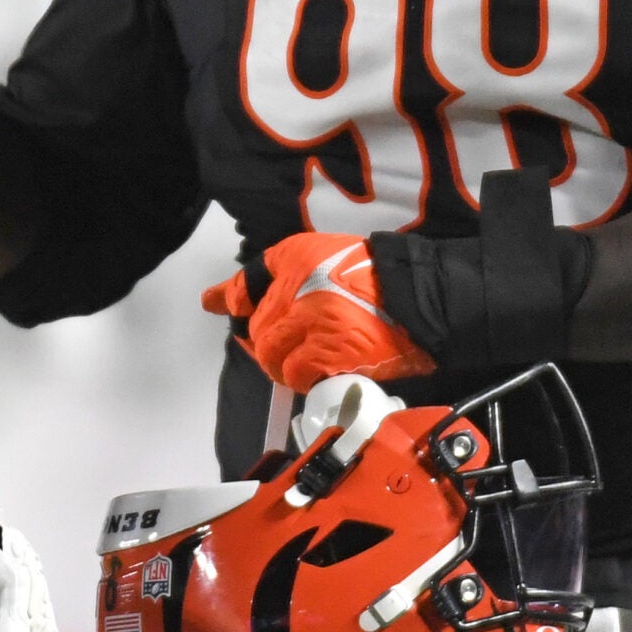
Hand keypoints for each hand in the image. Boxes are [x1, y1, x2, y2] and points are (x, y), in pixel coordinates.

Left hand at [203, 231, 434, 391]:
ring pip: (276, 361)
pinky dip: (304, 376)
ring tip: (300, 356)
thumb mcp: (312, 253)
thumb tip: (220, 299)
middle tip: (282, 340)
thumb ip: (266, 273)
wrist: (419, 297)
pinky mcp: (339, 361)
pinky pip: (302, 377)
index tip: (212, 303)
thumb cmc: (365, 271)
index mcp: (295, 268)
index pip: (244, 290)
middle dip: (265, 340)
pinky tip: (317, 367)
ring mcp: (320, 333)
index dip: (228, 300)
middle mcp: (303, 299)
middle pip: (259, 335)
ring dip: (282, 362)